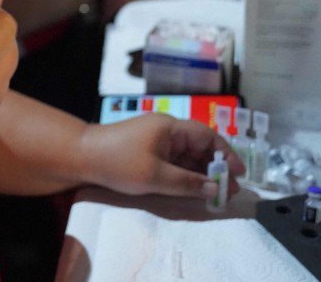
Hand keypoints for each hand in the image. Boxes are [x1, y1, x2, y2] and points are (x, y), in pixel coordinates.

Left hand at [78, 113, 244, 199]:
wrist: (81, 157)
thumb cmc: (118, 162)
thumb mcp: (155, 176)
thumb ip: (187, 183)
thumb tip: (214, 188)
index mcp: (171, 127)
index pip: (208, 136)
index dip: (226, 155)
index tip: (239, 174)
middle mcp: (167, 130)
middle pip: (200, 146)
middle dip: (216, 167)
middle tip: (230, 190)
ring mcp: (157, 140)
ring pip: (188, 155)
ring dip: (202, 172)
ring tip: (216, 193)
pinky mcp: (148, 151)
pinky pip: (175, 160)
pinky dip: (186, 173)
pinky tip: (194, 188)